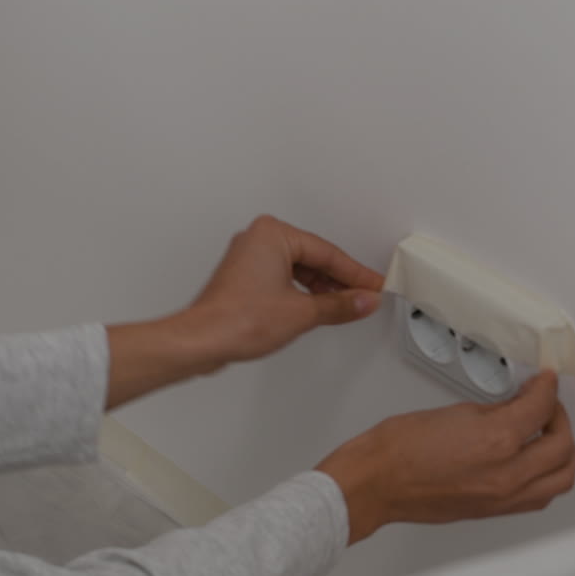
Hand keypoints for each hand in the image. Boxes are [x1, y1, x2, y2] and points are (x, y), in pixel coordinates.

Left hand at [104, 215, 382, 407]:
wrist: (202, 340)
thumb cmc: (235, 320)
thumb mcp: (302, 313)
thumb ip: (339, 305)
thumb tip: (362, 301)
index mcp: (272, 235)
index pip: (327, 253)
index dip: (355, 273)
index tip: (373, 285)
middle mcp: (258, 239)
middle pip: (314, 258)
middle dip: (340, 280)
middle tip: (364, 295)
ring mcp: (249, 258)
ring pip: (299, 269)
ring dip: (322, 288)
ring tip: (346, 305)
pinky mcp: (244, 277)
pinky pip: (284, 278)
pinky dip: (303, 292)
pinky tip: (318, 307)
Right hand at [316, 371, 574, 543]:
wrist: (377, 483)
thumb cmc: (401, 448)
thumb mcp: (457, 412)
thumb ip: (496, 411)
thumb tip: (519, 407)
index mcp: (497, 442)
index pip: (542, 408)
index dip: (547, 388)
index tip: (545, 380)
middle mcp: (508, 474)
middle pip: (564, 446)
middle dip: (560, 418)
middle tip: (546, 403)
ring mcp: (504, 498)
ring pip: (562, 477)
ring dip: (563, 452)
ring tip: (547, 433)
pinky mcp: (496, 511)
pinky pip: (541, 496)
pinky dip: (548, 476)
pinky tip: (536, 461)